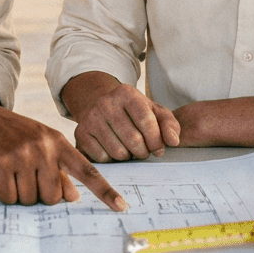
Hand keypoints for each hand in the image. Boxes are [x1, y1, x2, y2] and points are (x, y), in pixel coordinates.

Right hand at [0, 100, 128, 210]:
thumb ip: (59, 169)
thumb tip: (73, 196)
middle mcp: (44, 148)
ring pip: (31, 200)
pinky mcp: (1, 164)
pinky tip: (0, 177)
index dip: (105, 191)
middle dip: (40, 196)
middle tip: (26, 177)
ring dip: (21, 195)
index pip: (87, 170)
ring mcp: (22, 155)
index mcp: (58, 142)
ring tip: (12, 173)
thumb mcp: (40, 144)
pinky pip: (10, 198)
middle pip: (54, 197)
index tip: (122, 206)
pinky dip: (5, 194)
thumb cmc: (12, 133)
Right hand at [62, 72, 179, 162]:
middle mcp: (105, 103)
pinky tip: (114, 149)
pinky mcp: (80, 133)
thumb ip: (170, 125)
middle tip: (144, 151)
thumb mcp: (155, 112)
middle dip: (143, 152)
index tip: (159, 148)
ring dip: (129, 157)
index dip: (156, 141)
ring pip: (118, 152)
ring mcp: (91, 118)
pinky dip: (112, 159)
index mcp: (126, 93)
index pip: (146, 121)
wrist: (101, 106)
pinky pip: (102, 158)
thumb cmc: (133, 113)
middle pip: (133, 140)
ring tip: (129, 149)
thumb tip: (173, 141)